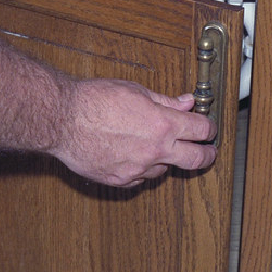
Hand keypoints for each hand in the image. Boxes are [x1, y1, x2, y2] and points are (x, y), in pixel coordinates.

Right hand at [51, 78, 217, 186]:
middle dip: (207, 155)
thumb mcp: (135, 91)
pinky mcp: (120, 180)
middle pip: (196, 159)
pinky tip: (133, 157)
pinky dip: (141, 169)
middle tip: (209, 153)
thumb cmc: (93, 101)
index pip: (201, 130)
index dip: (209, 128)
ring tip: (156, 148)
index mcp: (163, 125)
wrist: (62, 119)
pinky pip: (140, 179)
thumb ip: (165, 101)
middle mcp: (155, 150)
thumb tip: (185, 102)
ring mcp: (138, 169)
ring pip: (164, 171)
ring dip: (166, 160)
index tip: (208, 128)